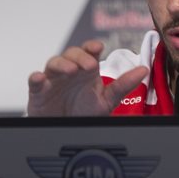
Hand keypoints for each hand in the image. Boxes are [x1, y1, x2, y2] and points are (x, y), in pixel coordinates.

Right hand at [26, 40, 147, 116]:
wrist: (67, 131)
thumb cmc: (84, 112)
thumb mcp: (107, 100)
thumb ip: (123, 85)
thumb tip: (143, 69)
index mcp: (86, 70)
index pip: (88, 51)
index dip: (92, 47)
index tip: (98, 47)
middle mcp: (69, 71)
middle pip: (72, 54)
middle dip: (79, 56)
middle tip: (88, 65)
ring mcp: (53, 80)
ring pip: (53, 63)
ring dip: (61, 64)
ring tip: (70, 70)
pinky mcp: (38, 92)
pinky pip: (34, 81)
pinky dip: (36, 78)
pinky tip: (39, 78)